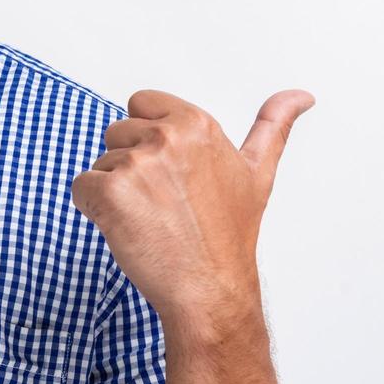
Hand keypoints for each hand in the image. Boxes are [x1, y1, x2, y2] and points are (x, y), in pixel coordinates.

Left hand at [70, 88, 314, 323]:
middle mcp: (166, 137)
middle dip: (131, 166)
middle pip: (116, 133)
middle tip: (163, 203)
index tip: (171, 174)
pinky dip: (93, 210)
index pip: (141, 103)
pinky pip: (81, 188)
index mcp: (196, 124)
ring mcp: (137, 165)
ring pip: (100, 164)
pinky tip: (126, 230)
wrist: (210, 288)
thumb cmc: (229, 234)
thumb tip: (302, 95)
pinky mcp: (110, 193)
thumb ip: (273, 125)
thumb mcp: (257, 172)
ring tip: (150, 219)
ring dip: (115, 191)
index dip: (149, 139)